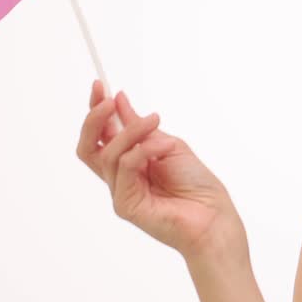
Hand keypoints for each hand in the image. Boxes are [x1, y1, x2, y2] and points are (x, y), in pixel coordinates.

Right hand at [75, 80, 246, 262]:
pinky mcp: (126, 205)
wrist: (214, 216)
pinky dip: (143, 150)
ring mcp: (121, 192)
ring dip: (132, 131)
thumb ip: (140, 127)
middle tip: (108, 100)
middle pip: (88, 148)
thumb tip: (120, 100)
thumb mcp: (168, 144)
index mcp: (129, 163)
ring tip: (156, 120)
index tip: (100, 85)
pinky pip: (125, 168)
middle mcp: (120, 178)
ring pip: (110, 153)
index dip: (95, 111)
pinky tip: (163, 148)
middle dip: (94, 119)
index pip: (100, 136)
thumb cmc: (197, 184)